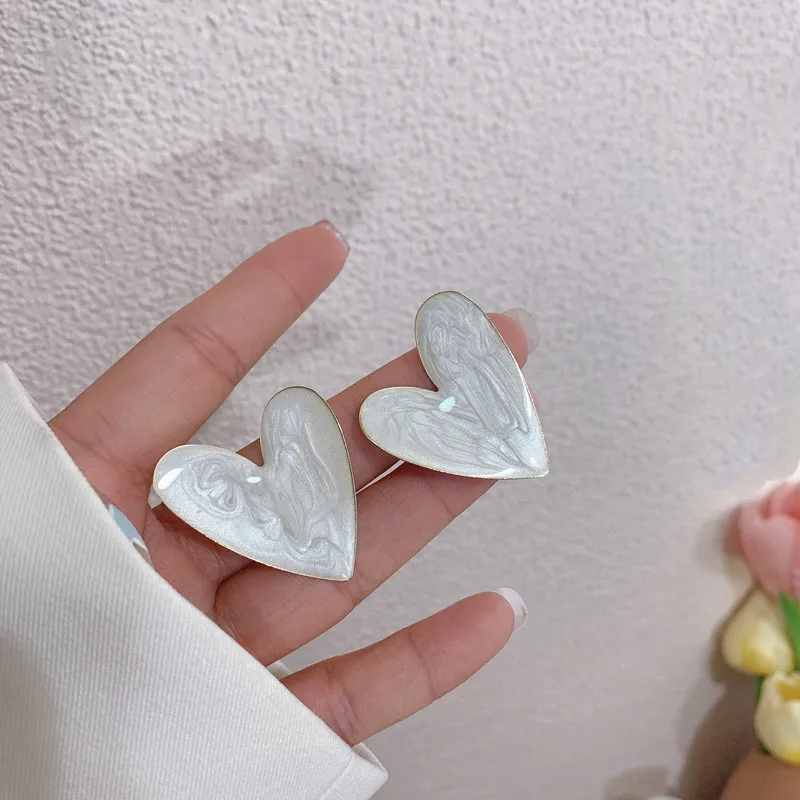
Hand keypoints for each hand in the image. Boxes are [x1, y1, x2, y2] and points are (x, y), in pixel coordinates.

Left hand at [50, 222, 529, 744]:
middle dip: (397, 402)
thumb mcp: (21, 539)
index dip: (259, 302)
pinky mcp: (259, 733)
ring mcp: (224, 651)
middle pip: (304, 466)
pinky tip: (488, 612)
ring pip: (345, 566)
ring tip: (498, 448)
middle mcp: (171, 571)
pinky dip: (426, 659)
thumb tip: (84, 386)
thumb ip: (58, 469)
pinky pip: (353, 694)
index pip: (185, 375)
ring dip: (431, 504)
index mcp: (96, 511)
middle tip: (469, 353)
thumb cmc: (3, 683)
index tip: (325, 247)